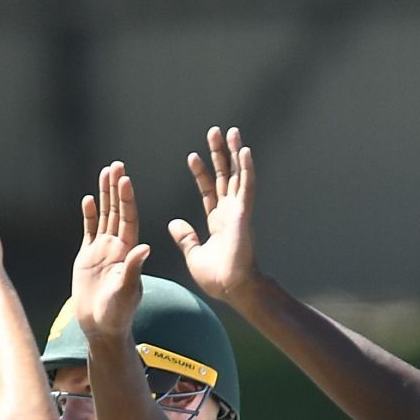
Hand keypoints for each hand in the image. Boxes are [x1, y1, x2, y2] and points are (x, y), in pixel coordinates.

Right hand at [71, 161, 150, 341]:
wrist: (100, 327)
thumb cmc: (117, 314)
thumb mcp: (127, 292)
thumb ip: (134, 269)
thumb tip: (145, 248)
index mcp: (129, 253)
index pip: (129, 220)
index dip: (127, 200)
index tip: (126, 180)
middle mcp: (117, 247)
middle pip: (118, 212)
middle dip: (117, 189)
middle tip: (117, 165)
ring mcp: (103, 251)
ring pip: (105, 216)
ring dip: (105, 195)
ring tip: (105, 172)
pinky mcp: (88, 257)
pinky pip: (89, 230)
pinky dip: (89, 215)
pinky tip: (89, 199)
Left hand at [169, 124, 259, 304]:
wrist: (232, 288)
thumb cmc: (217, 278)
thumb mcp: (193, 255)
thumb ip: (185, 237)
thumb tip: (172, 223)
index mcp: (219, 222)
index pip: (209, 190)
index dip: (201, 173)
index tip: (192, 156)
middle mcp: (230, 213)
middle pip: (224, 176)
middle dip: (219, 154)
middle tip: (215, 132)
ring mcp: (239, 212)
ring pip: (237, 175)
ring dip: (234, 153)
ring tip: (231, 131)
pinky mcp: (244, 214)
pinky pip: (246, 186)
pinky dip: (246, 168)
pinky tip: (244, 150)